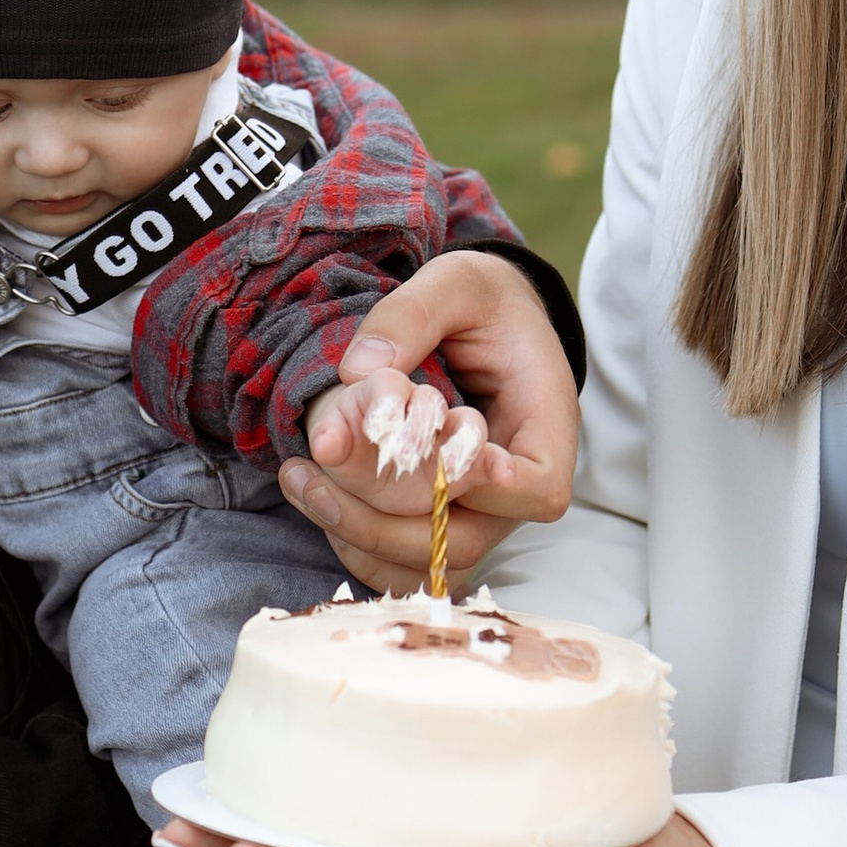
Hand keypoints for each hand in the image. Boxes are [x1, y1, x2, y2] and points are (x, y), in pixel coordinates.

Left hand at [277, 252, 577, 587]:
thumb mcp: (457, 283)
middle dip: (382, 523)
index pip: (536, 489)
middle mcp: (516, 484)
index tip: (423, 459)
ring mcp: (479, 509)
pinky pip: (404, 557)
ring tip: (300, 483)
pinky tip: (313, 494)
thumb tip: (360, 369)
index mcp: (545, 427)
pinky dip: (357, 540)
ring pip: (426, 562)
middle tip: (312, 478)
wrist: (485, 320)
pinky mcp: (442, 515)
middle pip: (465, 542)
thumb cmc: (484, 301)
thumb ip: (413, 315)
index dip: (483, 489)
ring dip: (359, 538)